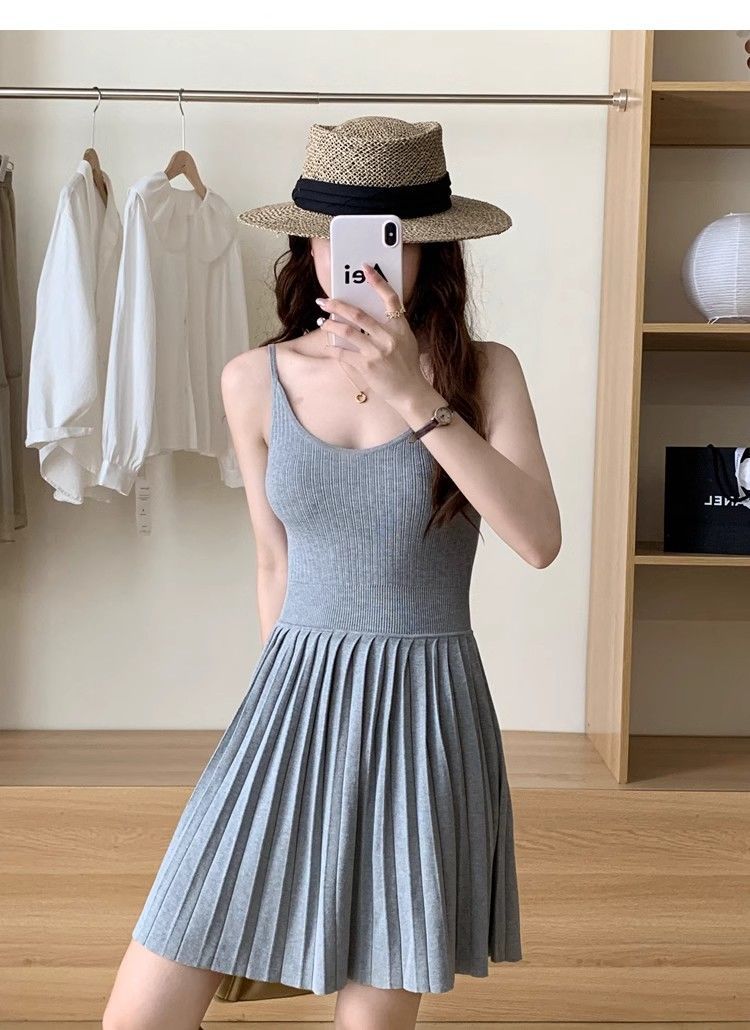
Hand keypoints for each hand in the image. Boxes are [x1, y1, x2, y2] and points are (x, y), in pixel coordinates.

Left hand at [315, 262, 425, 409]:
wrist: (410, 392)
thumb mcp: (406, 341)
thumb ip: (391, 327)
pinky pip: (343, 353)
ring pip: (347, 331)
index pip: (390, 298)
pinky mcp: (366, 367)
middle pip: (359, 314)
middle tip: (324, 301)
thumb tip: (366, 316)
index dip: (378, 281)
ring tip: (322, 322)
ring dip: (330, 325)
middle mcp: (389, 338)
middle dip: (337, 305)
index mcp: (400, 328)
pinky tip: (328, 345)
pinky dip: (333, 348)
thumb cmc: (407, 367)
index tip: (366, 269)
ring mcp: (377, 352)